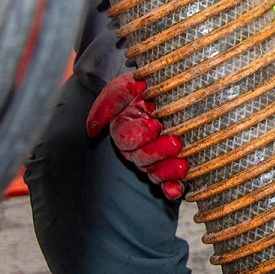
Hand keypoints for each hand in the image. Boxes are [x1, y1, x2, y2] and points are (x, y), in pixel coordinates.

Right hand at [85, 74, 187, 198]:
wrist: (167, 86)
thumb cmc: (144, 84)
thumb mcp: (124, 87)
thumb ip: (107, 104)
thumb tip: (92, 130)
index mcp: (124, 129)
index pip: (125, 138)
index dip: (138, 135)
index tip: (155, 125)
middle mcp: (138, 146)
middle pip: (141, 158)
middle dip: (157, 153)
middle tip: (176, 143)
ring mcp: (155, 157)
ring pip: (155, 172)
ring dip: (167, 173)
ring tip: (182, 166)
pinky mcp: (172, 162)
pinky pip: (169, 181)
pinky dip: (173, 188)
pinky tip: (179, 189)